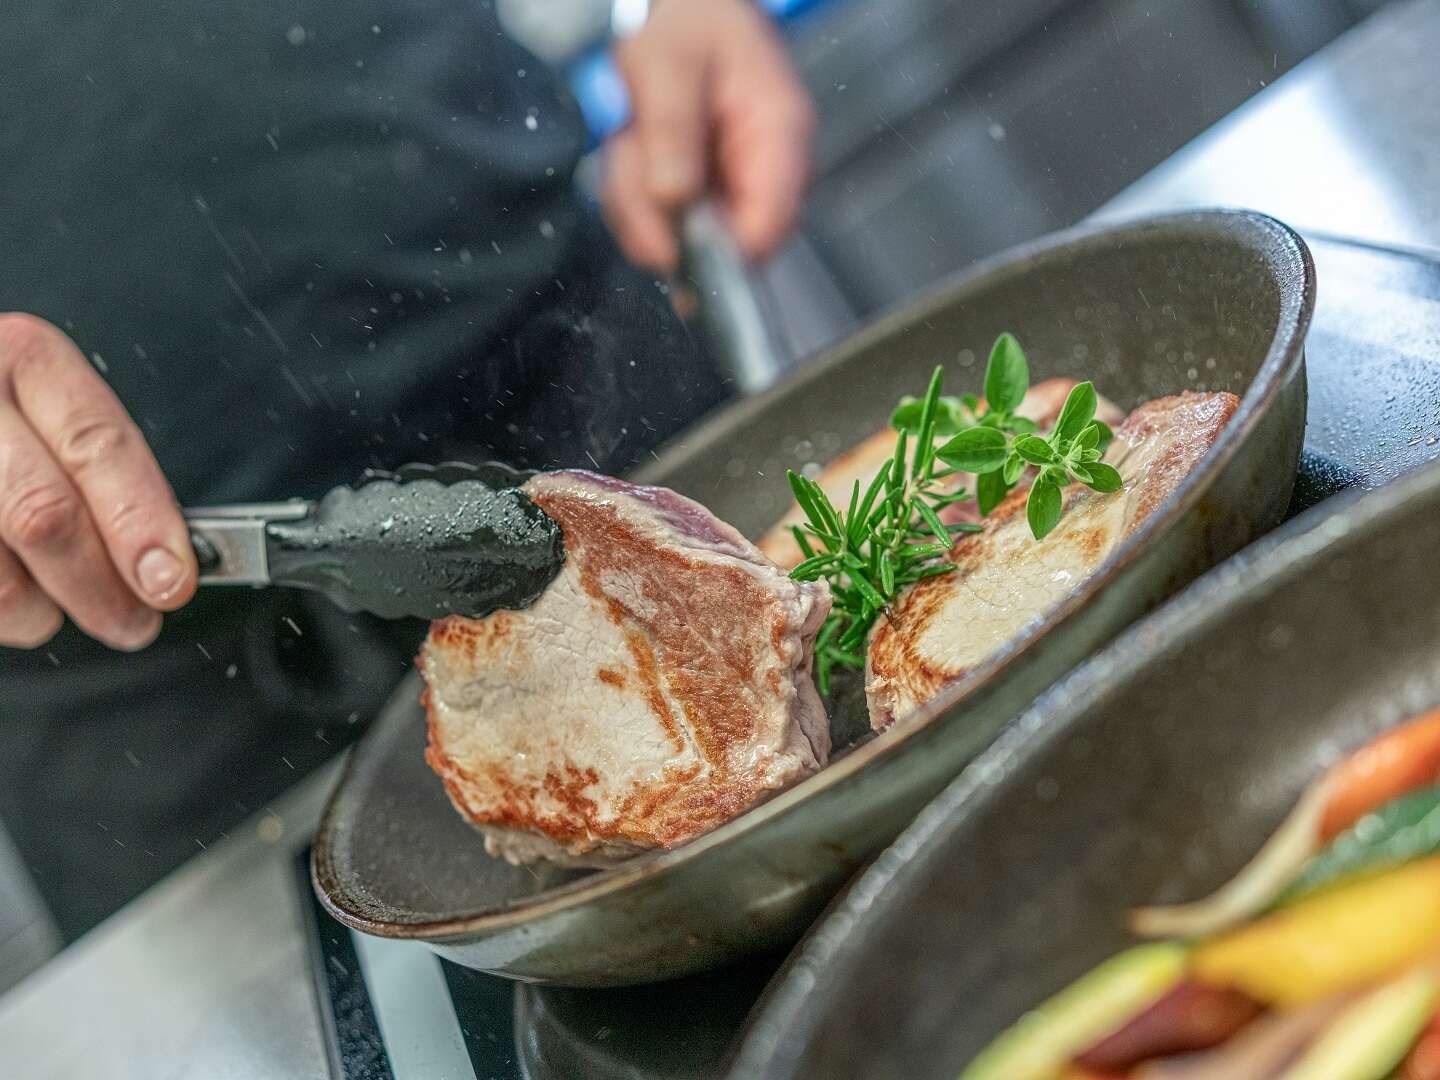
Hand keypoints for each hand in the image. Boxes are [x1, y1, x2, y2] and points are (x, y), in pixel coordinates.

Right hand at [0, 314, 196, 649]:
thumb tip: (163, 566)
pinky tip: (8, 592)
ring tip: (53, 605)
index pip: (97, 446)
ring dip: (40, 613)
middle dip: (102, 588)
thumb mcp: (56, 418)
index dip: (141, 521)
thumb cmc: (11, 431)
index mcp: (27, 360)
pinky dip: (1, 616)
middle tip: (134, 623)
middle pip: (44, 515)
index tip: (171, 581)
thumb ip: (109, 479)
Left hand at [604, 0, 814, 272]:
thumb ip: (671, 131)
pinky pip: (664, 229)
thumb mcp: (669, 65)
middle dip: (658, 215)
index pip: (768, 227)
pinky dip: (635, 198)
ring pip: (682, 244)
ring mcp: (738, 192)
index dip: (717, 249)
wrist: (689, 15)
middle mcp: (768, 175)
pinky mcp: (709, 203)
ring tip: (634, 141)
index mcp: (781, 136)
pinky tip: (637, 154)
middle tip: (633, 154)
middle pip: (720, 246)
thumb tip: (673, 199)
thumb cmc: (691, 27)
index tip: (663, 232)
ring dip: (638, 202)